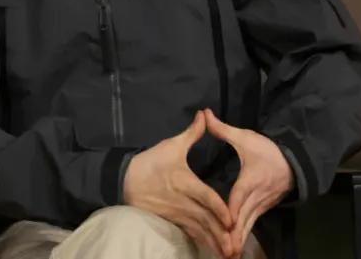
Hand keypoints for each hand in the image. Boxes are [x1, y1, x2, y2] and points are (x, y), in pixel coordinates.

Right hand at [123, 110, 233, 257]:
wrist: (126, 179)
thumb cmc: (151, 162)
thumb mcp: (171, 145)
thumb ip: (192, 133)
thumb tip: (204, 115)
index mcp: (184, 181)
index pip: (205, 197)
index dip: (218, 209)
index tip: (231, 218)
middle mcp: (181, 200)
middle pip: (204, 219)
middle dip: (219, 233)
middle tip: (234, 245)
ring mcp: (176, 213)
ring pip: (198, 230)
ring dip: (212, 241)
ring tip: (227, 252)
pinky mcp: (171, 220)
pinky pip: (189, 233)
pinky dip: (201, 241)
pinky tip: (211, 248)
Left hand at [204, 109, 293, 258]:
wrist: (294, 161)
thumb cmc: (267, 150)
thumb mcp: (245, 137)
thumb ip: (222, 129)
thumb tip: (204, 114)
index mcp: (250, 179)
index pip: (239, 197)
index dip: (232, 209)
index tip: (224, 223)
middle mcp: (256, 196)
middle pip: (243, 217)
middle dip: (234, 234)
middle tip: (225, 250)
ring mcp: (261, 205)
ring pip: (248, 224)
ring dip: (239, 239)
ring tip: (229, 254)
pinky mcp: (263, 209)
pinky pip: (252, 224)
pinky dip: (244, 235)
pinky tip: (235, 246)